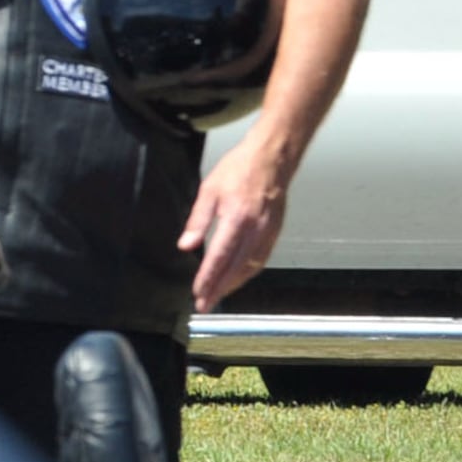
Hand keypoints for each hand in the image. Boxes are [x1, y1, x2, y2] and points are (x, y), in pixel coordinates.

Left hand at [179, 142, 290, 309]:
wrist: (272, 158)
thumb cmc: (240, 168)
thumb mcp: (210, 190)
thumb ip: (198, 220)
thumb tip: (186, 246)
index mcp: (237, 218)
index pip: (220, 257)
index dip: (208, 278)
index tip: (198, 293)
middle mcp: (256, 229)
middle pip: (236, 268)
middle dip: (220, 289)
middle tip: (205, 304)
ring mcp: (269, 232)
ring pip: (251, 267)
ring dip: (234, 284)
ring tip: (218, 294)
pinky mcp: (275, 232)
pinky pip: (261, 259)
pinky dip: (248, 273)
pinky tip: (238, 277)